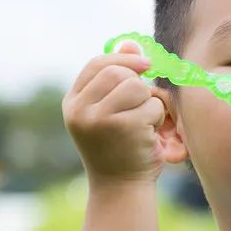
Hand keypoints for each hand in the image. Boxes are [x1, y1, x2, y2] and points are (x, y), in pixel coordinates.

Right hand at [62, 40, 174, 185]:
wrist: (119, 187)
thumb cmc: (119, 148)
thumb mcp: (110, 111)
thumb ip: (118, 78)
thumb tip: (131, 42)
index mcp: (73, 103)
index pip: (97, 64)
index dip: (123, 59)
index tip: (145, 65)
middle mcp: (80, 110)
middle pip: (118, 72)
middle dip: (137, 84)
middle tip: (142, 104)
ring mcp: (100, 119)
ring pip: (137, 87)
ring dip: (149, 102)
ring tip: (143, 123)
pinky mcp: (124, 127)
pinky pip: (151, 106)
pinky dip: (157, 118)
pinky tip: (147, 136)